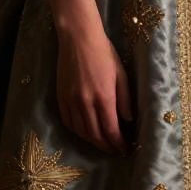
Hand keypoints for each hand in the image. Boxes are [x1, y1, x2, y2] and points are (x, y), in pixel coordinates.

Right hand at [56, 24, 132, 154]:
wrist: (78, 38)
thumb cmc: (104, 52)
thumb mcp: (120, 73)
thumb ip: (125, 99)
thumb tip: (129, 120)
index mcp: (104, 97)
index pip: (111, 130)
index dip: (118, 144)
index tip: (125, 150)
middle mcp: (86, 103)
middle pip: (96, 136)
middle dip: (107, 147)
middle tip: (115, 151)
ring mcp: (71, 101)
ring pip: (81, 132)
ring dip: (93, 142)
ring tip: (102, 144)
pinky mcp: (61, 98)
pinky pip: (68, 122)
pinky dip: (78, 132)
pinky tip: (85, 132)